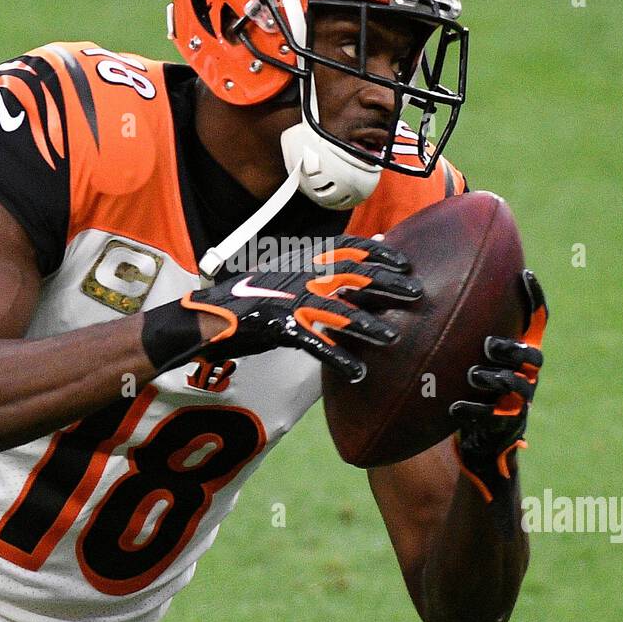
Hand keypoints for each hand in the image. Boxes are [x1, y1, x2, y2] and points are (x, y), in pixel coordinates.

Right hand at [142, 235, 421, 380]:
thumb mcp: (285, 277)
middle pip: (351, 277)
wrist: (206, 317)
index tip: (406, 263)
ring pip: (337, 311)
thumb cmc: (249, 300)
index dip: (379, 255)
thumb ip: (319, 270)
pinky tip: (357, 371)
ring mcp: (287, 302)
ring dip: (367, 324)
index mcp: (301, 262)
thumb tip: (362, 259)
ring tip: (393, 337)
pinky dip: (337, 357)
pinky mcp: (277, 328)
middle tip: (417, 294)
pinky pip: (314, 343)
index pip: (348, 250)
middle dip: (386, 285)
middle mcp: (298, 277)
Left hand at [449, 269, 547, 500]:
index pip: (536, 320)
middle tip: (487, 344)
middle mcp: (527, 372)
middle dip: (511, 348)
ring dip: (493, 377)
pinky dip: (474, 410)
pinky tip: (455, 407)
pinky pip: (494, 416)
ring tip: (472, 375)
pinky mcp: (507, 425)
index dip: (534, 298)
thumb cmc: (471, 386)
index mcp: (520, 351)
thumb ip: (462, 330)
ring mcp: (520, 400)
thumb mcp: (470, 356)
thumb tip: (432, 289)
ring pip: (516, 384)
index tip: (526, 274)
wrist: (479, 438)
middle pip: (532, 354)